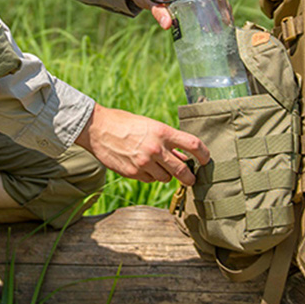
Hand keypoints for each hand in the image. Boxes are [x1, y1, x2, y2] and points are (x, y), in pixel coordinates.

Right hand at [75, 104, 209, 185]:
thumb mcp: (150, 126)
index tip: (206, 160)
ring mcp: (144, 163)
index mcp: (163, 132)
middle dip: (190, 178)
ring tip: (156, 164)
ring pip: (166, 178)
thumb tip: (183, 158)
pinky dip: (150, 176)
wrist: (98, 129)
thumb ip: (168, 142)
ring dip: (166, 175)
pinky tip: (141, 165)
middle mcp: (156, 148)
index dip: (204, 154)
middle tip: (191, 179)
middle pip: (183, 171)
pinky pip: (150, 180)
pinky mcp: (133, 173)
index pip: (193, 144)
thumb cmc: (126, 123)